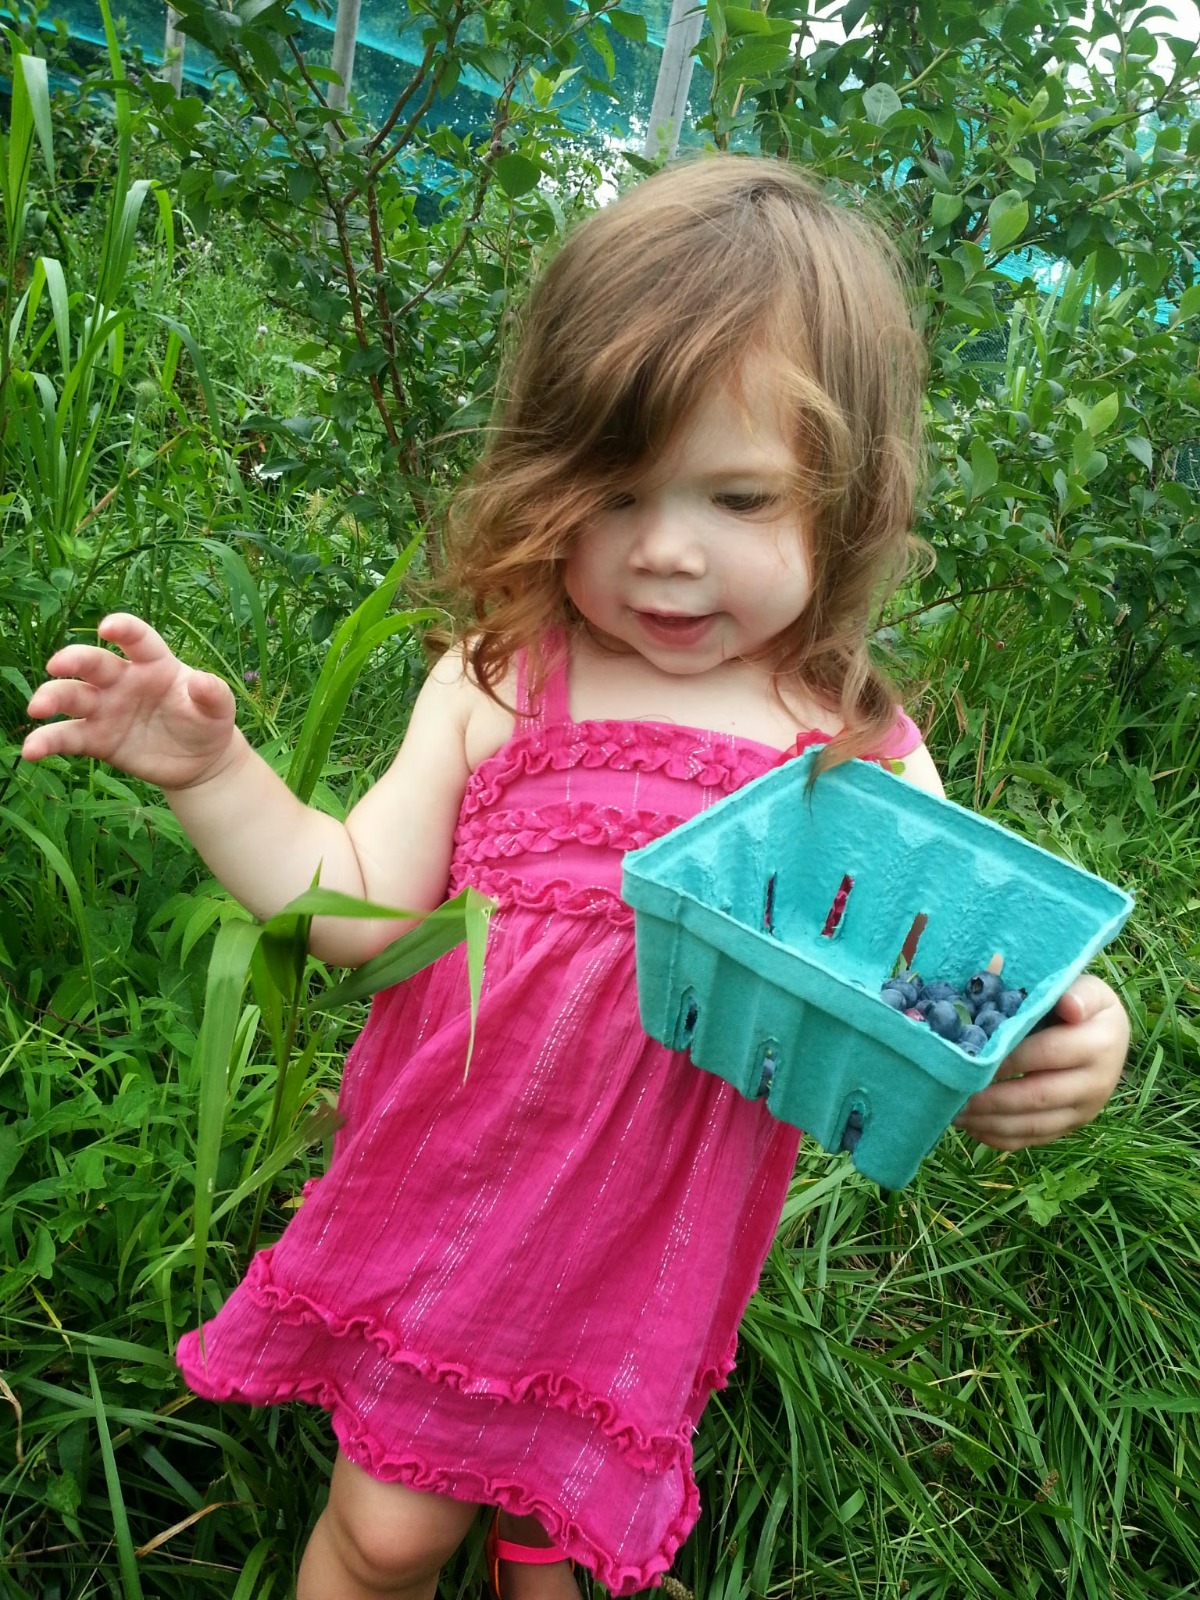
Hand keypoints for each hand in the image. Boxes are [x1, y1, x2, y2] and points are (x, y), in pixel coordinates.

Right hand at [22, 613, 238, 790]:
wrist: (199, 761)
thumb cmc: (207, 723)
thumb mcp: (219, 709)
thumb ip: (212, 694)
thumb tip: (202, 681)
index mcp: (154, 663)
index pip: (137, 639)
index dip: (123, 629)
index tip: (108, 628)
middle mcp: (122, 679)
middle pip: (93, 663)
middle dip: (73, 660)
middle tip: (56, 665)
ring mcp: (105, 708)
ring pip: (71, 696)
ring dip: (51, 699)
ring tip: (38, 708)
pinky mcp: (96, 738)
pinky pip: (67, 737)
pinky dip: (47, 742)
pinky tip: (31, 751)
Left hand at [953, 974, 1128, 1149]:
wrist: (1109, 1035)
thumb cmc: (1082, 1003)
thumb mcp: (1087, 988)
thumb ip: (1076, 993)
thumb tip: (1069, 1006)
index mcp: (1099, 1044)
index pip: (1045, 1054)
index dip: (1006, 1058)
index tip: (970, 1058)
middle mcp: (1098, 1083)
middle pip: (1036, 1096)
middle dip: (990, 1098)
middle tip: (951, 1092)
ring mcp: (1085, 1110)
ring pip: (1032, 1124)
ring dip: (989, 1122)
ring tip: (953, 1112)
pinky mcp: (1072, 1126)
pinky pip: (1033, 1139)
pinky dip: (999, 1137)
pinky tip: (972, 1127)